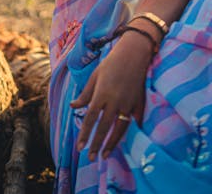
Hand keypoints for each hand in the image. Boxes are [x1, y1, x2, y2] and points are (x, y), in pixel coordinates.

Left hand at [70, 31, 153, 160]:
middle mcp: (114, 101)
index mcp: (101, 94)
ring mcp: (128, 103)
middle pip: (104, 128)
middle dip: (97, 144)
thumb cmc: (112, 62)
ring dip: (112, 144)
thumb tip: (74, 107)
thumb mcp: (95, 76)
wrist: (134, 53)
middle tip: (91, 158)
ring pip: (119, 129)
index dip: (85, 134)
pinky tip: (124, 141)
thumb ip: (85, 93)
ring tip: (106, 155)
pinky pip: (133, 122)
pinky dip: (130, 132)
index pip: (91, 119)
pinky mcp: (138, 103)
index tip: (80, 147)